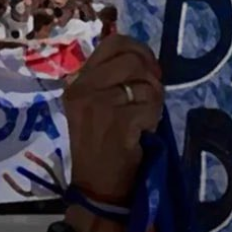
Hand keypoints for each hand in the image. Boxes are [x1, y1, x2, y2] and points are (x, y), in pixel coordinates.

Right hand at [63, 35, 163, 203]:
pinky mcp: (118, 121)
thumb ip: (111, 79)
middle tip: (152, 96)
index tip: (149, 68)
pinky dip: (154, 117)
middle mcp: (83, 89)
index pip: (113, 43)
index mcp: (77, 82)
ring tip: (144, 119)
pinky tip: (144, 132)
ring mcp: (99, 104)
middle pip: (132, 60)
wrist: (97, 188)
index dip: (139, 50)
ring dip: (153, 101)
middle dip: (150, 76)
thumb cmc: (101, 147)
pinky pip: (151, 104)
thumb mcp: (96, 105)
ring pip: (145, 84)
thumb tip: (144, 58)